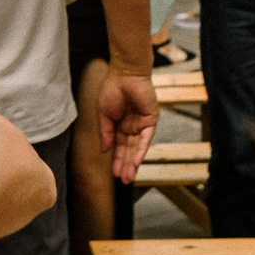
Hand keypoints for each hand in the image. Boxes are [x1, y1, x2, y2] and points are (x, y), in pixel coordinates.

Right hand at [97, 64, 161, 183]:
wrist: (125, 73)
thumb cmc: (112, 89)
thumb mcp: (104, 114)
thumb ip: (105, 133)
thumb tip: (104, 150)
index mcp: (120, 125)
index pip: (119, 147)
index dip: (117, 160)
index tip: (114, 174)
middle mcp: (132, 127)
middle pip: (129, 150)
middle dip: (125, 165)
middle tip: (123, 181)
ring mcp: (142, 124)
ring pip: (137, 148)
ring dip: (133, 162)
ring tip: (128, 177)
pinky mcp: (151, 120)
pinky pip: (146, 138)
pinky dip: (141, 150)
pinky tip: (135, 162)